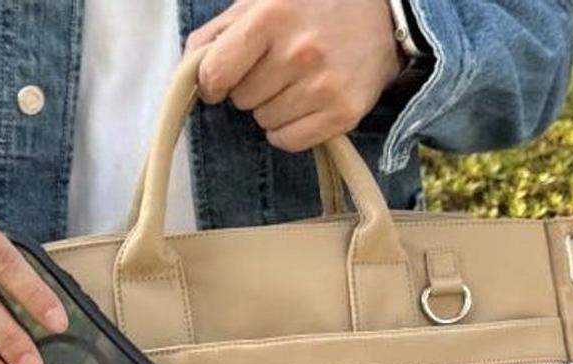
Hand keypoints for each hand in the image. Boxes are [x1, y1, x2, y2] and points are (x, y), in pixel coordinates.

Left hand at [185, 0, 403, 152]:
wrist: (385, 12)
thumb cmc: (313, 4)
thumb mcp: (261, 0)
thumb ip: (218, 32)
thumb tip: (188, 70)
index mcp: (272, 17)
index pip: (216, 74)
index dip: (212, 82)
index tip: (222, 79)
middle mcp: (299, 53)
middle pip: (241, 100)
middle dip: (249, 88)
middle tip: (276, 68)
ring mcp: (324, 86)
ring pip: (264, 122)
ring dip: (271, 108)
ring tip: (295, 82)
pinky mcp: (344, 113)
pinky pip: (290, 141)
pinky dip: (289, 130)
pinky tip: (304, 105)